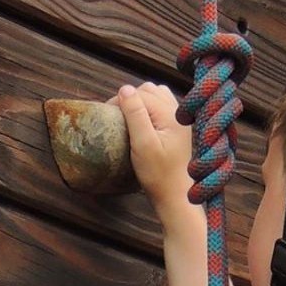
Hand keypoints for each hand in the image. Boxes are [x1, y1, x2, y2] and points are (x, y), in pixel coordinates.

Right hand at [115, 83, 193, 216]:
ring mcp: (179, 119)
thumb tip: (124, 89)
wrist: (175, 196)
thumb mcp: (143, 144)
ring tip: (128, 118)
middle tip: (116, 117)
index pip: (140, 93)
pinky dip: (149, 109)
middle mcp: (177, 111)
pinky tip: (142, 123)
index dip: (120, 100)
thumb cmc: (158, 175)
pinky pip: (161, 107)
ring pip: (156, 96)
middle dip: (130, 99)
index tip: (106, 114)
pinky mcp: (177, 128)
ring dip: (140, 102)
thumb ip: (135, 114)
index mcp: (170, 113)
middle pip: (149, 91)